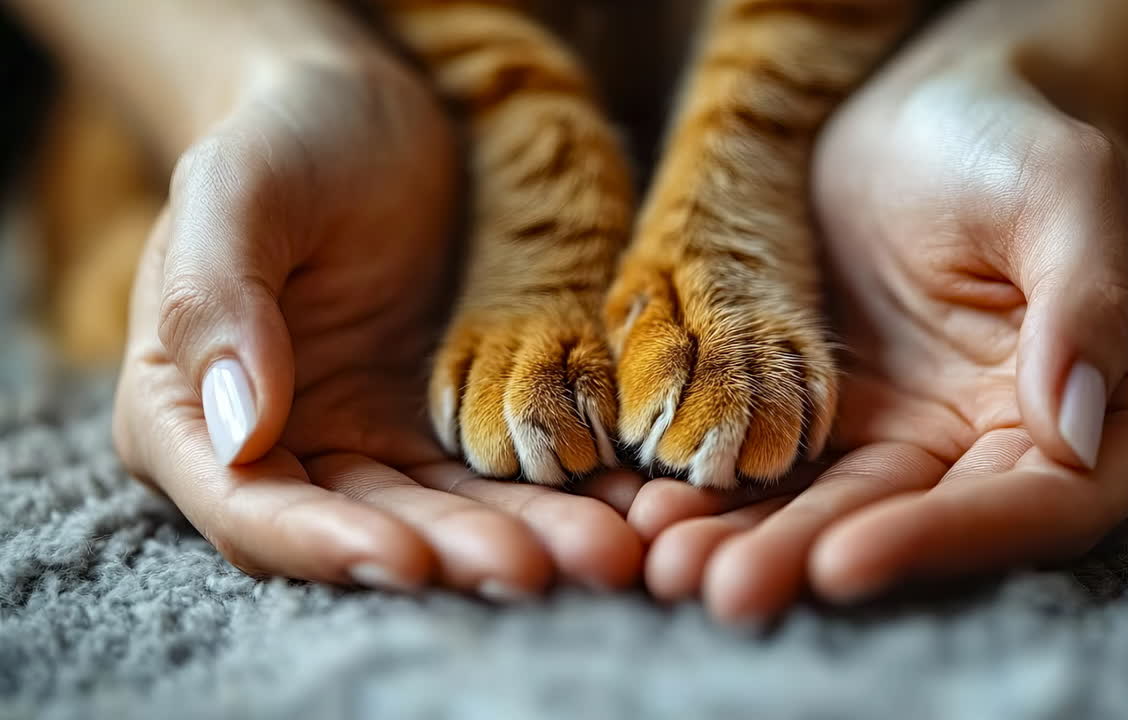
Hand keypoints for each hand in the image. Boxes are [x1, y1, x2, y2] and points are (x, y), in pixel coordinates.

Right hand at [111, 59, 640, 596]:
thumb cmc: (284, 137)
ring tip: (604, 549)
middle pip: (365, 527)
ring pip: (446, 512)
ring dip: (522, 537)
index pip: (250, 511)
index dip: (327, 545)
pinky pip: (498, 473)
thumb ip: (216, 299)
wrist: (366, 117)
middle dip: (454, 554)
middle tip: (540, 568)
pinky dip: (558, 494)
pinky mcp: (441, 423)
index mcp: (189, 415)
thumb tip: (239, 433)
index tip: (410, 560)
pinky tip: (623, 505)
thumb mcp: (236, 190)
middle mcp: (277, 450)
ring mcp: (365, 441)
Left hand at [633, 52, 1127, 622]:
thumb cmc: (1008, 136)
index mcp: (1116, 411)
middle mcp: (1016, 445)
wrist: (920, 114)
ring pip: (840, 506)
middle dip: (818, 557)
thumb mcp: (1065, 185)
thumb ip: (1091, 297)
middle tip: (727, 590)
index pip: (1040, 504)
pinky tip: (659, 508)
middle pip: (922, 524)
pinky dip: (727, 490)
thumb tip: (1075, 431)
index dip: (943, 541)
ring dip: (758, 540)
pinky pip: (784, 463)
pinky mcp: (842, 417)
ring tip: (672, 563)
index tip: (843, 561)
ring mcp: (922, 437)